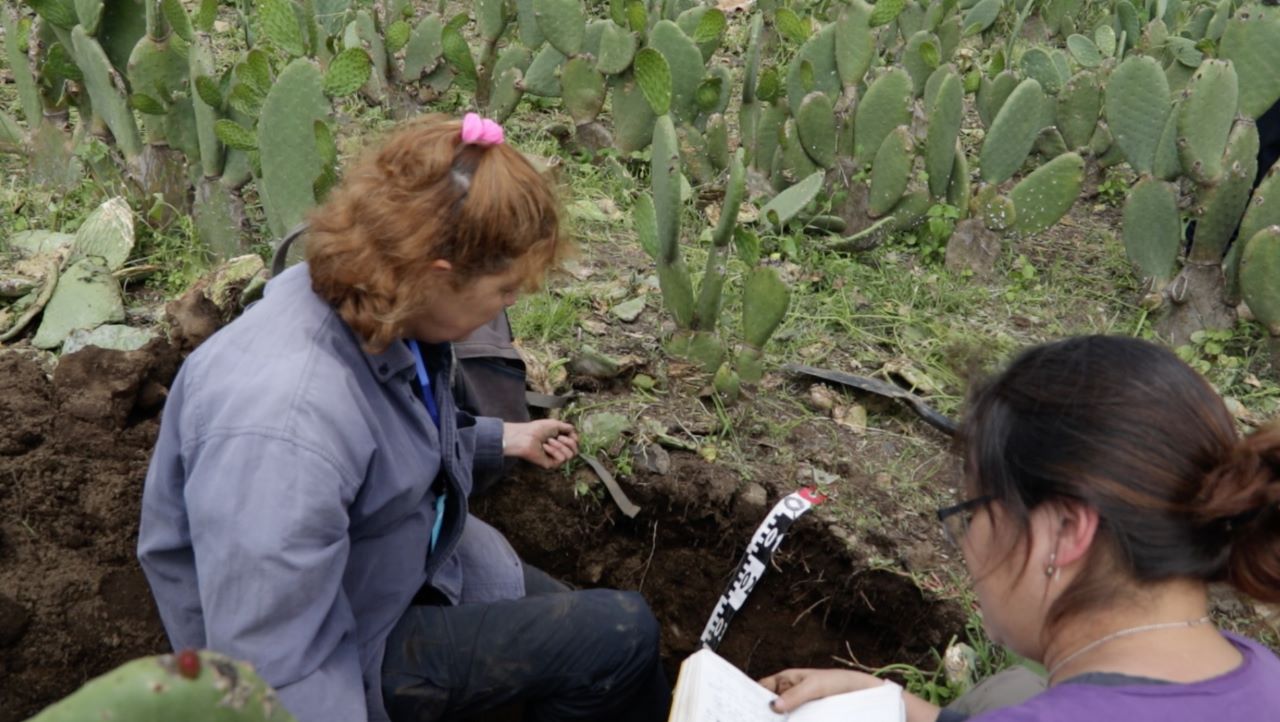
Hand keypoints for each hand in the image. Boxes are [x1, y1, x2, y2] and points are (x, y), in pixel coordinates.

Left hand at [502, 420, 578, 468]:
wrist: (525, 436)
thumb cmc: (536, 429)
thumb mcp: (556, 424)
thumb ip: (568, 428)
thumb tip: (576, 434)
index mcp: (559, 441)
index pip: (575, 444)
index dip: (575, 439)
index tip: (570, 433)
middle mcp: (558, 451)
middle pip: (575, 451)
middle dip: (569, 442)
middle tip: (558, 436)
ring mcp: (554, 458)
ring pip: (570, 455)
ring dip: (560, 445)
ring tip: (548, 441)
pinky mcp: (550, 464)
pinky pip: (561, 459)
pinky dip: (554, 450)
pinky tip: (545, 447)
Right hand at [757, 668, 881, 713]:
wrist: (863, 696)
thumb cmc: (838, 683)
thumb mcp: (815, 686)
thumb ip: (795, 695)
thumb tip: (773, 707)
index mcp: (786, 681)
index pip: (762, 688)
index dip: (750, 695)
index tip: (740, 706)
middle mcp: (788, 696)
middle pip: (768, 706)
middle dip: (759, 713)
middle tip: (749, 720)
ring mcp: (797, 711)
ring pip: (780, 718)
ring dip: (774, 721)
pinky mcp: (806, 721)